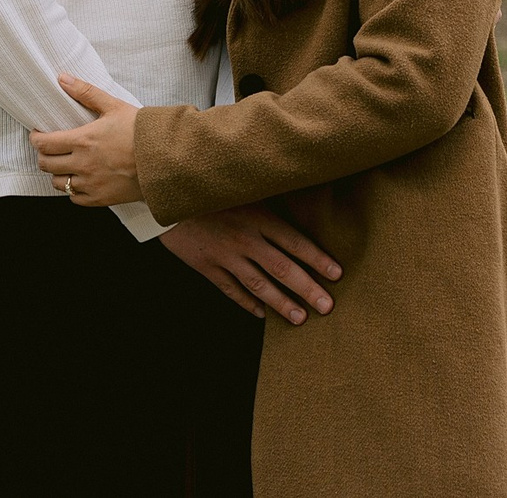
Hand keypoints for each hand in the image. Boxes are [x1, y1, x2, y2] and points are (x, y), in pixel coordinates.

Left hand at [31, 75, 143, 205]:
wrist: (164, 157)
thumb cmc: (140, 130)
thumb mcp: (114, 106)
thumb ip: (86, 92)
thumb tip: (62, 78)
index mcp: (83, 141)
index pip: (44, 144)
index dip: (36, 139)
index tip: (38, 134)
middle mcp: (82, 165)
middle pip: (46, 165)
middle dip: (43, 155)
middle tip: (50, 149)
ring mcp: (90, 184)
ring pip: (58, 184)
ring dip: (57, 174)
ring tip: (65, 165)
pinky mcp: (100, 199)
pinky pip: (74, 199)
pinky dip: (72, 190)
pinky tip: (81, 180)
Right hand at [157, 204, 341, 324]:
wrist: (170, 196)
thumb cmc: (213, 188)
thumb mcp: (246, 188)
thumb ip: (270, 200)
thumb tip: (303, 201)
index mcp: (259, 216)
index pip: (296, 242)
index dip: (318, 259)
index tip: (336, 274)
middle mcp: (245, 239)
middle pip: (282, 268)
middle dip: (307, 289)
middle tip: (327, 307)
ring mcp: (225, 256)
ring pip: (259, 285)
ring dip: (281, 304)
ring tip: (300, 319)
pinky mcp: (206, 267)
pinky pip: (231, 290)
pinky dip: (248, 304)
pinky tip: (262, 314)